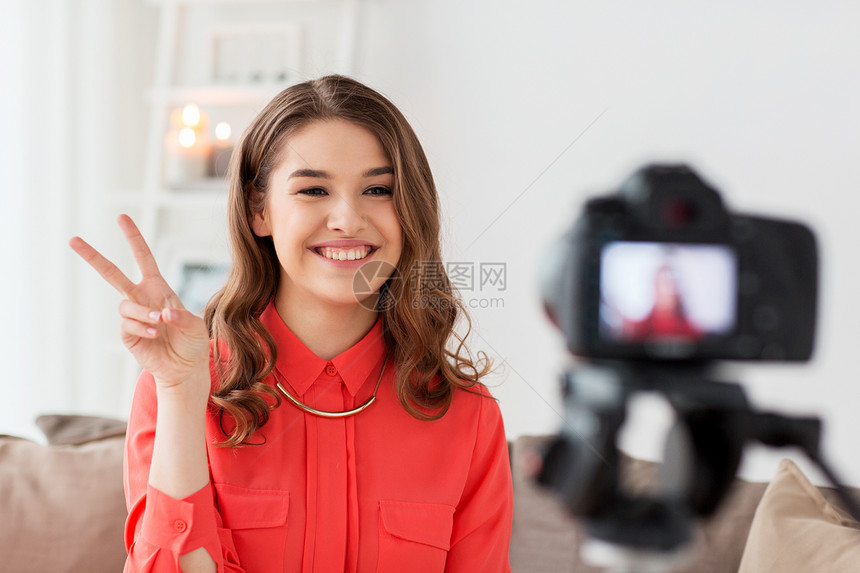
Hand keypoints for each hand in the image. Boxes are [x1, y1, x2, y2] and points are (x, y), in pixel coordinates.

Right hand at [70, 215, 209, 391]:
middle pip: (112, 274)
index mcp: (158, 287)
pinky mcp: (128, 334)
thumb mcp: (195, 325)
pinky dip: (141, 327)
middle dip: (93, 257)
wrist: (185, 366)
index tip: (121, 217)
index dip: (133, 238)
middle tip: (73, 240)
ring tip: (159, 321)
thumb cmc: (192, 341)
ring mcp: (133, 316)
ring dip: (141, 312)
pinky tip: (154, 333)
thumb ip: (181, 317)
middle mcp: (141, 298)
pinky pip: (127, 325)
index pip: (143, 257)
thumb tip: (162, 313)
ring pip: (124, 305)